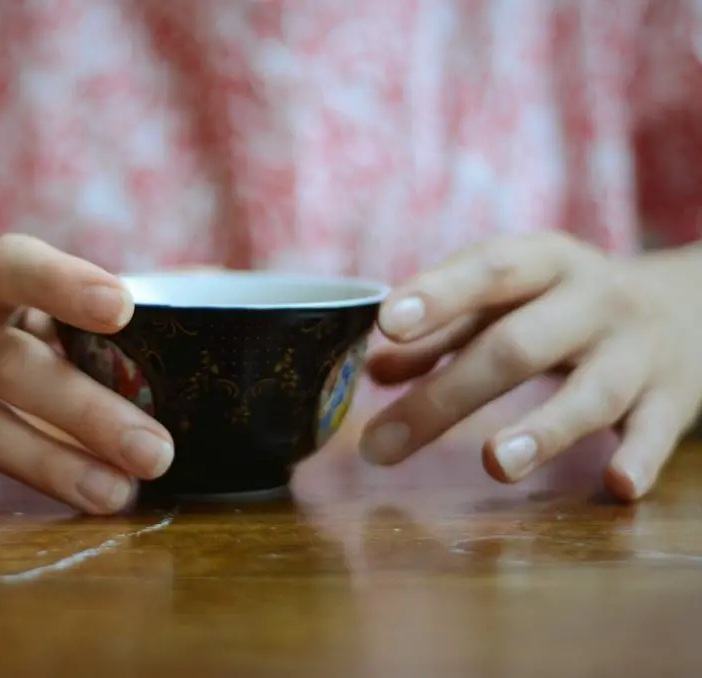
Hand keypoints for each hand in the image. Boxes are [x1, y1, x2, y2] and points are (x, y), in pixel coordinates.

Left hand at [359, 232, 701, 499]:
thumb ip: (442, 332)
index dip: (439, 294)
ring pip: (591, 391)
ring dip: (546, 428)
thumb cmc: (566, 303)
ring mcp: (637, 351)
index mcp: (544, 262)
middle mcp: (594, 300)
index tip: (388, 322)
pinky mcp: (673, 399)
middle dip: (447, 397)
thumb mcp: (509, 301)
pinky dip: (639, 458)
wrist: (690, 304)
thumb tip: (372, 372)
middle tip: (380, 445)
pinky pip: (656, 431)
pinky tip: (617, 486)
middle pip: (518, 346)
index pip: (489, 271)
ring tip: (496, 463)